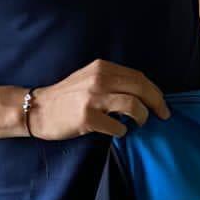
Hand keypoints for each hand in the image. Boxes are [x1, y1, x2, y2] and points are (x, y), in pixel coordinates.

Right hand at [27, 60, 169, 138]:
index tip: (162, 103)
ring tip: (139, 123)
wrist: (37, 109)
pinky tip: (118, 132)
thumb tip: (142, 93)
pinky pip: (117, 126)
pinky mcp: (87, 117)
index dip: (154, 91)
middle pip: (141, 88)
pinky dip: (122, 131)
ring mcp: (93, 98)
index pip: (139, 77)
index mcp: (102, 67)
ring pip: (133, 105)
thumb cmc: (66, 97)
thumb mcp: (89, 78)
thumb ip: (112, 80)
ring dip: (142, 117)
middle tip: (163, 115)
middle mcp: (99, 79)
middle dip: (157, 103)